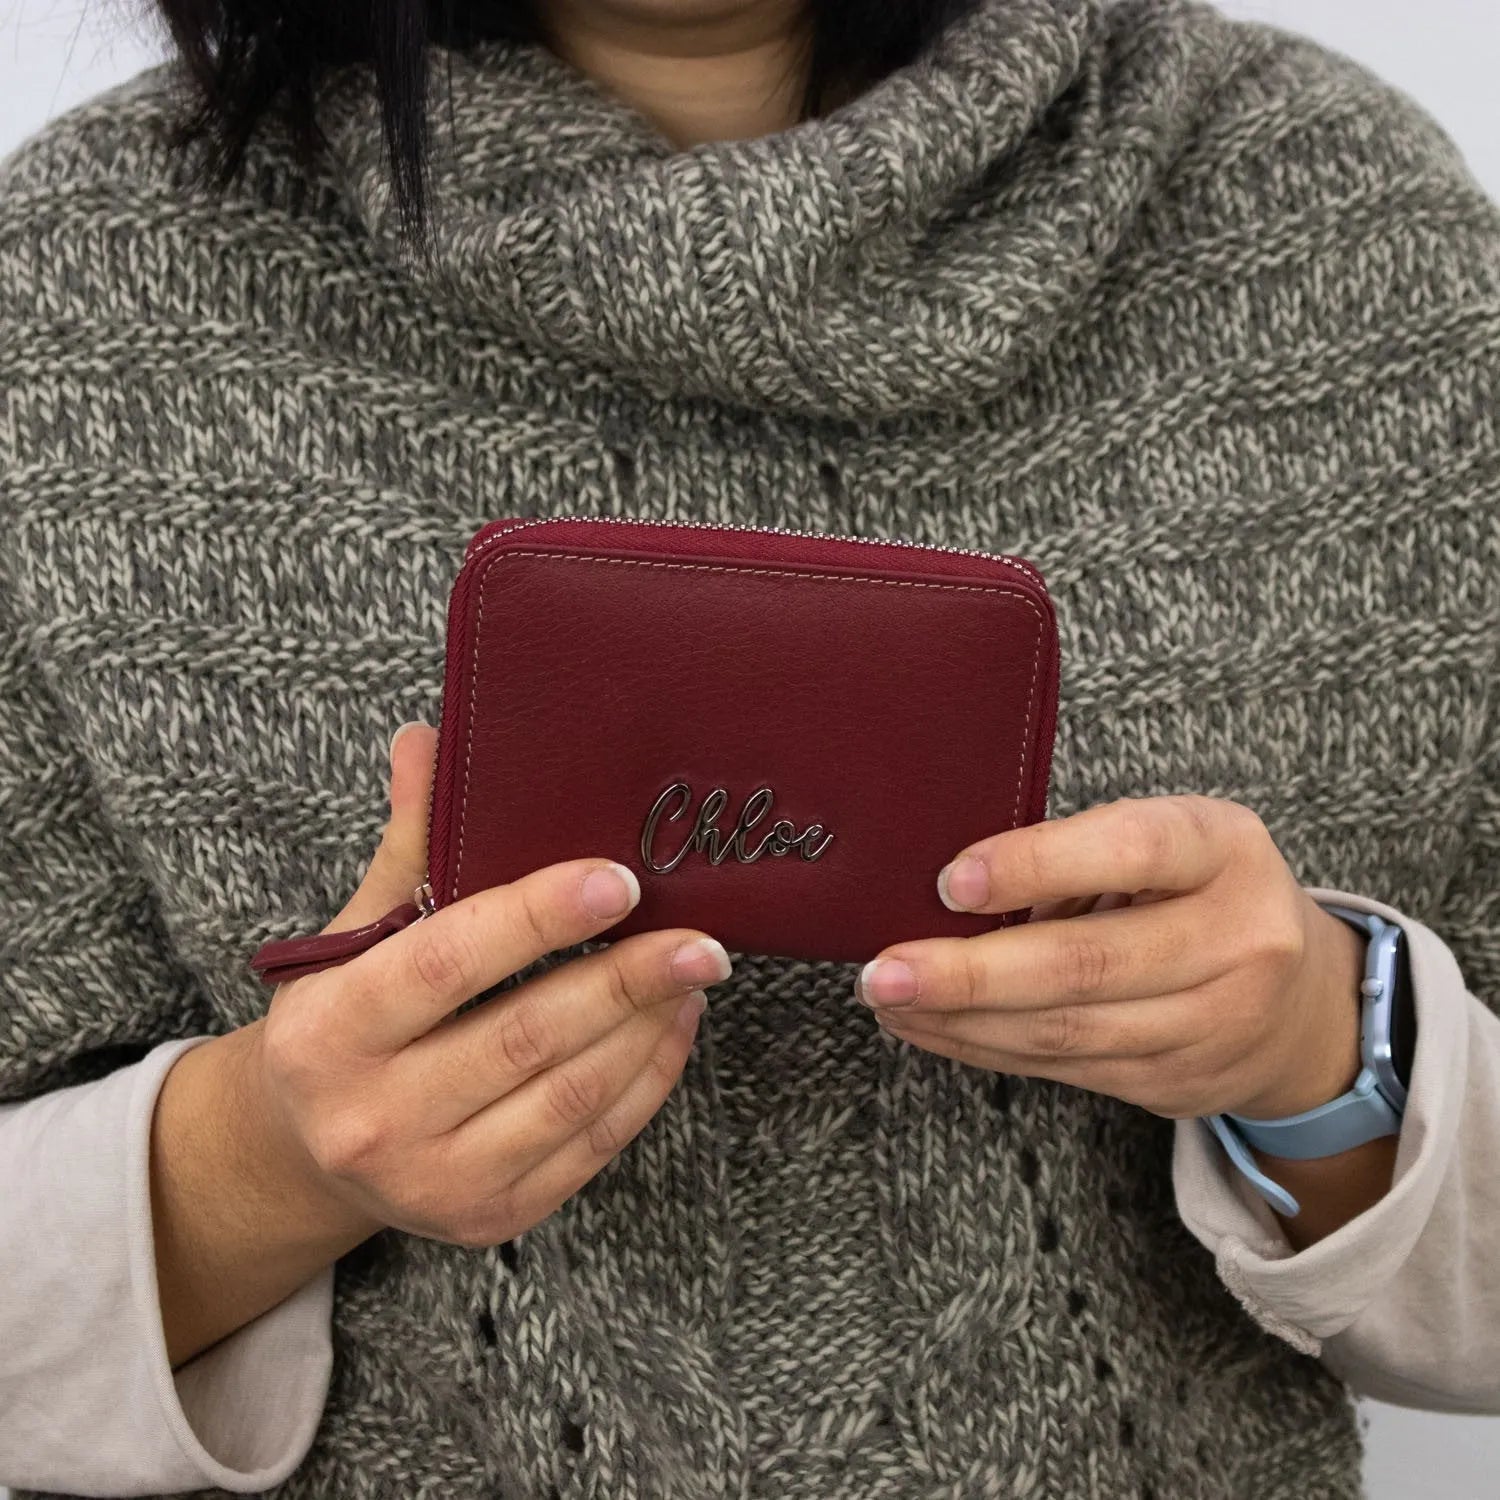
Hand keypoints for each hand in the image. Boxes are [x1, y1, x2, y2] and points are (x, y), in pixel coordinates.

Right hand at [240, 720, 731, 1249]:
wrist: (310, 1153)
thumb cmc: (346, 1021)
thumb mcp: (356, 934)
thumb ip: (408, 843)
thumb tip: (431, 737)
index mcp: (326, 1034)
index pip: (446, 962)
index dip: (536, 918)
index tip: (617, 880)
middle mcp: (372, 1121)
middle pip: (524, 1037)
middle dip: (625, 979)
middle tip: (701, 935)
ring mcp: (435, 1183)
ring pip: (571, 1096)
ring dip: (647, 1027)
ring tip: (694, 969)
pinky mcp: (492, 1220)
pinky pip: (593, 1146)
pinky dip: (647, 1080)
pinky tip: (673, 1025)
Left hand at [856, 795, 1366, 1121]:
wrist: (1302, 1004)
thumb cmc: (1201, 892)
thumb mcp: (1167, 839)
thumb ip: (1078, 850)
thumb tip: (951, 889)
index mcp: (1223, 849)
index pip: (1130, 850)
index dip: (1034, 865)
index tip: (949, 881)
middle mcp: (1235, 939)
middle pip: (1087, 964)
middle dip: (970, 973)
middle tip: (884, 971)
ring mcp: (1214, 1023)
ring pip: (1066, 1031)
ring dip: (961, 1020)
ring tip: (889, 1000)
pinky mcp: (1179, 1083)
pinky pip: (1064, 1069)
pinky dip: (985, 1048)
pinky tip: (932, 1029)